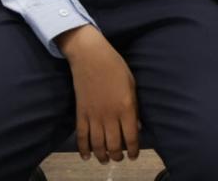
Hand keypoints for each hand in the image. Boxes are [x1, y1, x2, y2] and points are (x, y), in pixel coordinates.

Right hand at [56, 25, 139, 163]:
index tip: (134, 155)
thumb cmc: (115, 66)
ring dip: (102, 156)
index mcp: (126, 107)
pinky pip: (81, 136)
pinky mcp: (80, 113)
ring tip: (106, 160)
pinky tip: (87, 156)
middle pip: (114, 144)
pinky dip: (83, 149)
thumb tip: (137, 126)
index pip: (131, 136)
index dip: (134, 149)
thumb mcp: (131, 85)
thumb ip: (134, 107)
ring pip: (98, 144)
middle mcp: (110, 115)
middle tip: (120, 159)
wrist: (90, 56)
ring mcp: (93, 115)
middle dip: (118, 155)